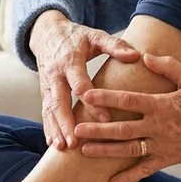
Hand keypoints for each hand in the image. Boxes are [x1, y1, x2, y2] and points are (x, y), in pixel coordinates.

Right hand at [29, 10, 141, 149]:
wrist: (47, 33)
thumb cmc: (77, 36)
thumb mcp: (95, 36)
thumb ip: (115, 45)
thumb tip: (136, 55)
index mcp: (70, 60)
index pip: (80, 85)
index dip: (93, 102)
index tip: (106, 118)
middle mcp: (56, 74)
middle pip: (59, 101)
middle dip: (66, 122)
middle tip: (75, 142)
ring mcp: (47, 84)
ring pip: (49, 110)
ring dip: (55, 129)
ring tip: (62, 148)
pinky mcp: (43, 91)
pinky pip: (44, 111)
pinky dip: (48, 128)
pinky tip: (53, 144)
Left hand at [73, 53, 180, 181]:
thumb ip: (168, 66)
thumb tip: (144, 56)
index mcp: (163, 105)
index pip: (129, 100)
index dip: (106, 97)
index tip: (86, 95)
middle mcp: (160, 127)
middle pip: (123, 129)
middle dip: (98, 128)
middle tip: (76, 128)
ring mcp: (163, 146)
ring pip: (129, 150)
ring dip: (105, 151)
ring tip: (84, 150)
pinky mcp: (168, 159)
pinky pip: (144, 171)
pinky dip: (127, 178)